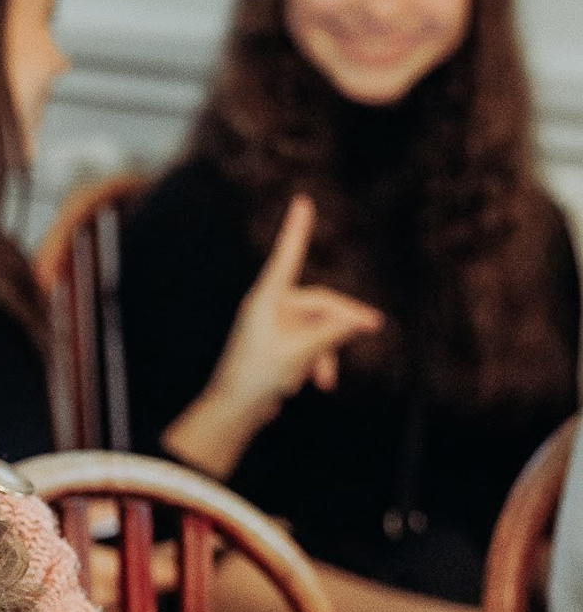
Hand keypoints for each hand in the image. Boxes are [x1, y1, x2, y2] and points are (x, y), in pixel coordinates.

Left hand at [208, 194, 381, 416]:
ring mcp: (275, 325)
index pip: (287, 257)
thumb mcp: (302, 352)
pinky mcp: (279, 342)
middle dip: (342, 322)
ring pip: (318, 327)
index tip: (301, 201)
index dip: (296, 229)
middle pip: (320, 303)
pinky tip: (319, 383)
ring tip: (325, 380)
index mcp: (267, 299)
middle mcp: (270, 306)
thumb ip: (333, 332)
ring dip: (327, 351)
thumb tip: (364, 320)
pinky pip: (310, 342)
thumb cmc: (259, 377)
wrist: (235, 410)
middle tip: (376, 328)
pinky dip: (318, 360)